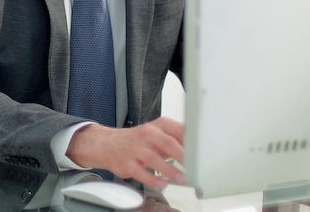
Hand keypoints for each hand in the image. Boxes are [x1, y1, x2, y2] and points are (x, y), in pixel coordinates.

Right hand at [66, 117, 185, 188]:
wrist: (109, 144)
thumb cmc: (138, 140)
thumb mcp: (157, 133)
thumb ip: (175, 139)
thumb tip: (196, 149)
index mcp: (158, 125)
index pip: (178, 129)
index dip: (190, 141)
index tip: (201, 151)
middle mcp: (147, 134)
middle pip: (167, 142)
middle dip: (182, 155)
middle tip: (194, 166)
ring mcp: (136, 148)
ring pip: (154, 158)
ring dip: (169, 170)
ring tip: (181, 178)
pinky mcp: (127, 163)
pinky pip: (141, 173)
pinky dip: (153, 180)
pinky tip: (163, 183)